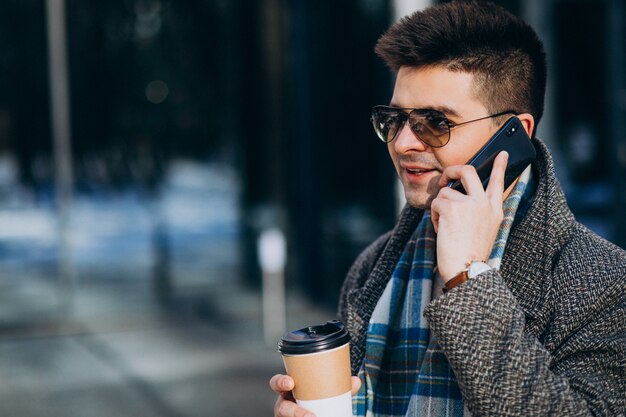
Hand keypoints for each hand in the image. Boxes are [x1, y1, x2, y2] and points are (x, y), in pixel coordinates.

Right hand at [269, 374, 361, 416]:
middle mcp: (284, 405)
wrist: (316, 411)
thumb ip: (338, 387)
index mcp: (288, 390)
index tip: (290, 382)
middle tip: (311, 416)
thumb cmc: (314, 398)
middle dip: (293, 412)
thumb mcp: (322, 391)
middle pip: (281, 408)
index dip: (280, 382)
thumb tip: (356, 381)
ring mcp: (286, 416)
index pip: (277, 383)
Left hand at [431, 151, 507, 281]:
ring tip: (445, 227)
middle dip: (451, 170)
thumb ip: (476, 211)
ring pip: (445, 192)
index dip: (499, 166)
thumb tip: (456, 195)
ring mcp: (469, 203)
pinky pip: (436, 203)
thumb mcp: (483, 230)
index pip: (498, 182)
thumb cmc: (470, 255)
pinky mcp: (452, 207)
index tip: (502, 153)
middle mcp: (484, 203)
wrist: (467, 269)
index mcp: (495, 209)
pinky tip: (441, 230)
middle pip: (467, 171)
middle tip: (444, 179)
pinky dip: (433, 216)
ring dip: (439, 208)